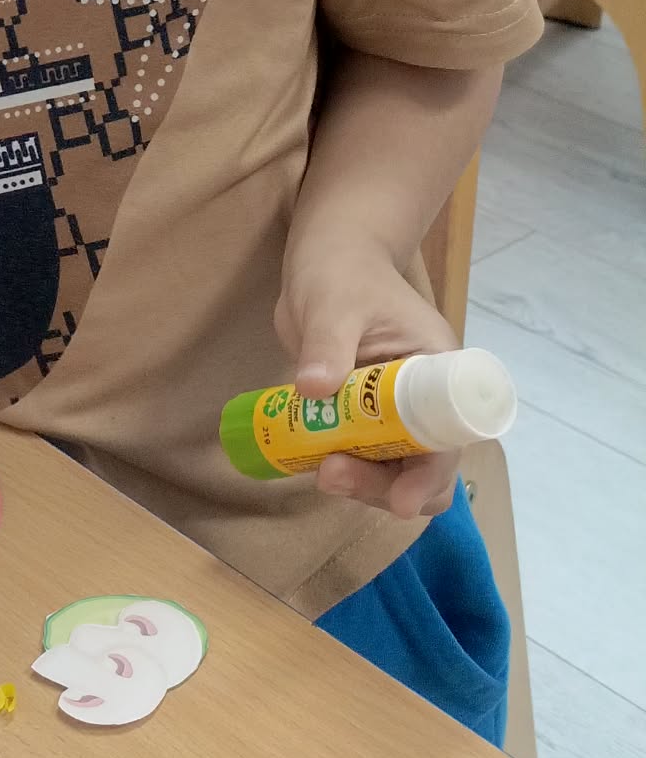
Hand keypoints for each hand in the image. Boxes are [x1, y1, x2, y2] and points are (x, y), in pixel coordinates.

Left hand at [276, 240, 460, 519]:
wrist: (327, 258)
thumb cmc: (341, 271)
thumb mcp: (333, 304)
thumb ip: (326, 343)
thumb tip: (313, 389)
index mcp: (439, 368)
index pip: (449, 436)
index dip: (430, 473)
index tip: (401, 499)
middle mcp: (426, 397)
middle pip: (424, 465)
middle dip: (385, 484)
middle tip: (330, 475)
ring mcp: (395, 409)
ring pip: (394, 469)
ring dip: (361, 481)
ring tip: (315, 469)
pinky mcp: (364, 414)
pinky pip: (362, 455)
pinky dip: (342, 466)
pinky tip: (308, 462)